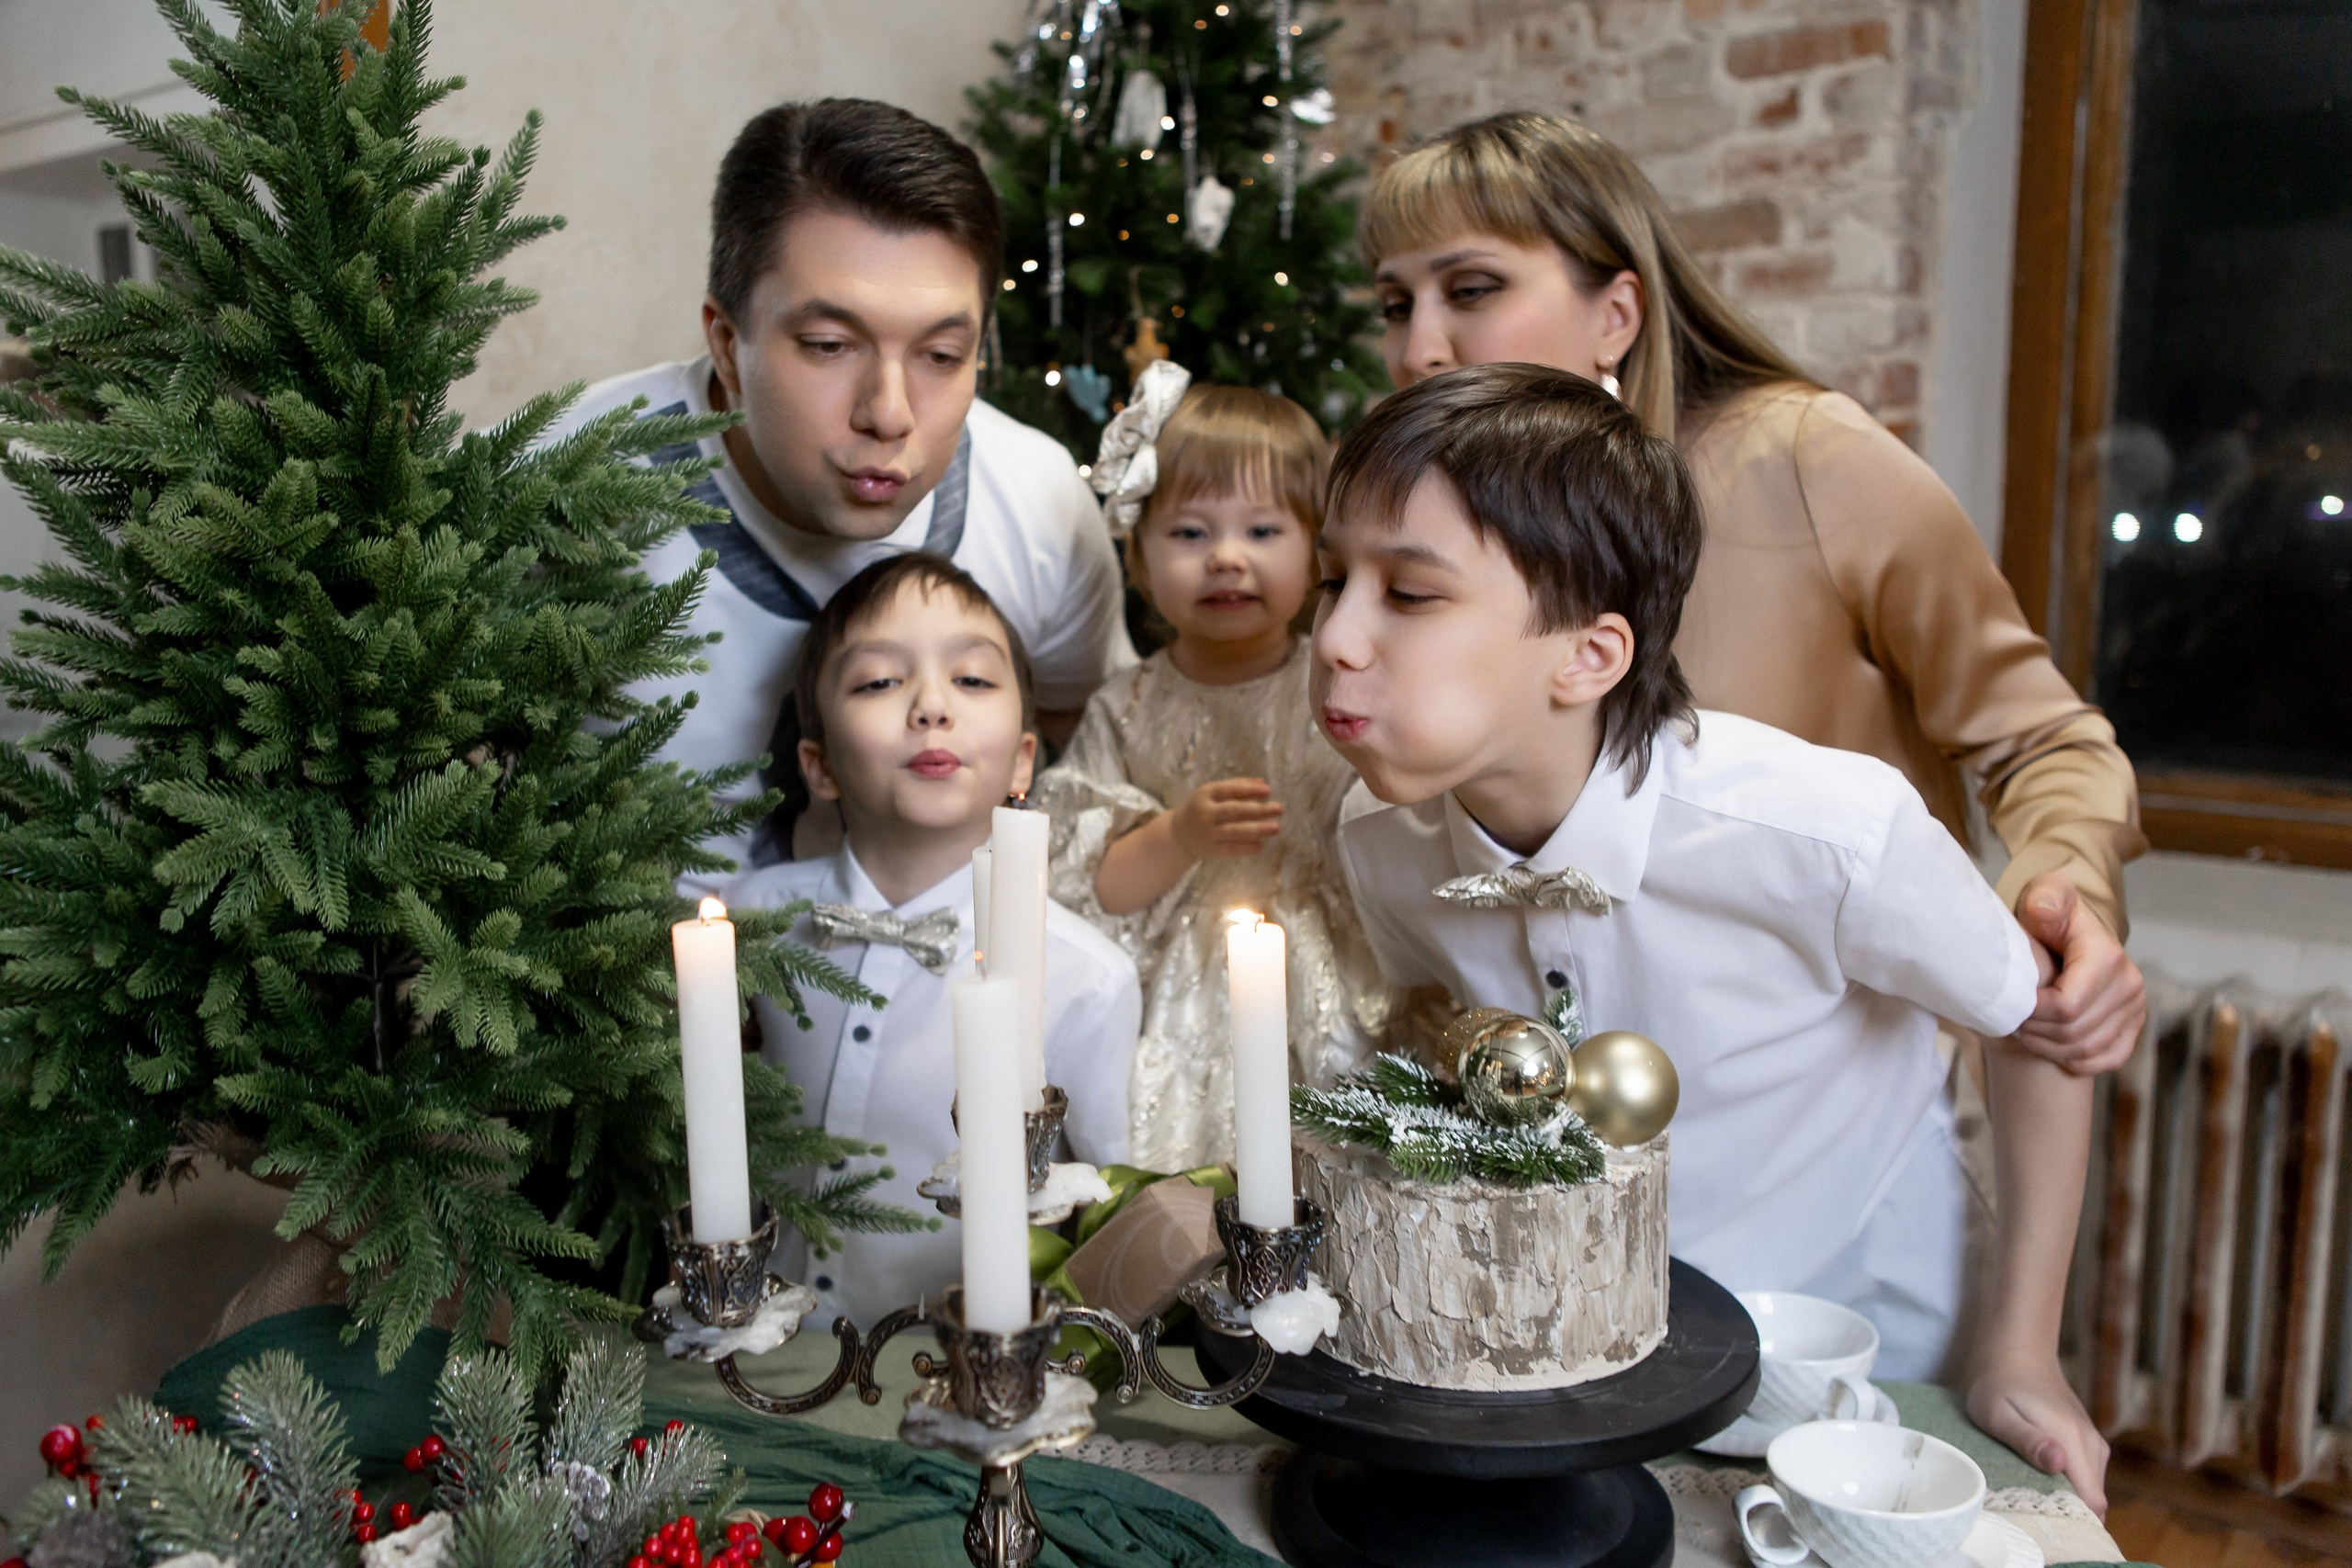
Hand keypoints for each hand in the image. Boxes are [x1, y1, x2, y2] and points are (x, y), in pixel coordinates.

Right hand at [1169, 777, 1283, 859]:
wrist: (1178, 834)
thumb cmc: (1202, 808)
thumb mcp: (1213, 793)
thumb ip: (1237, 786)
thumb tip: (1263, 783)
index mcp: (1206, 794)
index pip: (1229, 790)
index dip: (1249, 790)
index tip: (1268, 791)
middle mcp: (1205, 813)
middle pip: (1234, 811)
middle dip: (1258, 810)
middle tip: (1278, 809)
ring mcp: (1207, 833)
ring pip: (1234, 831)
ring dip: (1257, 829)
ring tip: (1276, 828)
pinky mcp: (1210, 850)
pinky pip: (1230, 849)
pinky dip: (1245, 848)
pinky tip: (1261, 845)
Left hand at [1967, 1342, 2110, 1514]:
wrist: (2018, 1354)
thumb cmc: (1999, 1385)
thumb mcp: (1999, 1414)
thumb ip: (2027, 1440)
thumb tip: (2059, 1465)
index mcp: (2072, 1440)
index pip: (2092, 1501)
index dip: (2072, 1519)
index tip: (2044, 1522)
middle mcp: (2092, 1444)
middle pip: (2094, 1501)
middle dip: (2069, 1513)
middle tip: (2032, 1510)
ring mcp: (2094, 1443)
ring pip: (2092, 1491)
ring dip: (2069, 1499)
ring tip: (2033, 1494)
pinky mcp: (2089, 1441)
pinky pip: (2088, 1477)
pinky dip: (2071, 1485)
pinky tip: (2043, 1480)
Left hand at [2014, 873, 2145, 1075]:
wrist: (2070, 931)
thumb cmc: (2049, 915)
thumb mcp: (2044, 896)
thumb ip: (2044, 897)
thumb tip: (2044, 910)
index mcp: (2106, 956)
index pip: (2065, 1007)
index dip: (2033, 1014)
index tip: (2012, 1004)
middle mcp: (2129, 983)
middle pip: (2073, 1032)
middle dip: (2036, 1032)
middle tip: (2013, 1019)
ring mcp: (2135, 1007)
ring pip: (2087, 1049)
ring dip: (2050, 1047)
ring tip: (2027, 1030)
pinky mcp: (2135, 1025)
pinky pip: (2109, 1058)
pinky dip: (2078, 1060)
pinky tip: (2054, 1048)